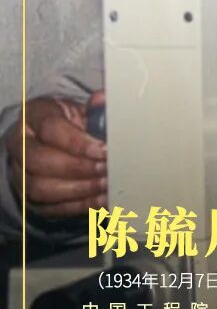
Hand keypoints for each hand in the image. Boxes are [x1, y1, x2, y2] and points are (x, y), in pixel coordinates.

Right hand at [5, 93, 106, 218]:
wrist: (46, 143)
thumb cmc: (66, 124)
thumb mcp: (77, 110)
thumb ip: (92, 108)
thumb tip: (103, 100)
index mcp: (32, 116)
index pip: (50, 129)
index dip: (78, 142)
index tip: (103, 149)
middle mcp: (19, 145)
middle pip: (39, 161)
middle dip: (77, 167)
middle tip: (105, 168)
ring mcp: (19, 173)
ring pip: (39, 188)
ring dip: (77, 189)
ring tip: (104, 184)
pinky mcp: (28, 198)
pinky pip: (49, 207)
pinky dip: (78, 205)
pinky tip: (100, 199)